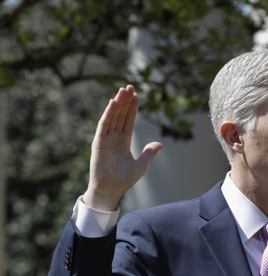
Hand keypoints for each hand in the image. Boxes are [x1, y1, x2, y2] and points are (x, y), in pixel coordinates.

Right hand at [85, 85, 162, 210]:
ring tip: (123, 90)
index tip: (137, 95)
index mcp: (123, 141)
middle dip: (125, 101)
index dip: (133, 108)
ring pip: (113, 116)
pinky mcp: (99, 142)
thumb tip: (160, 143)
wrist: (110, 189)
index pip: (129, 120)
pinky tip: (113, 103)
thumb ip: (149, 153)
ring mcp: (106, 139)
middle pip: (121, 115)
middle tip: (130, 86)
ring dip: (118, 103)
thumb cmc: (123, 180)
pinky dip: (108, 114)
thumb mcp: (141, 165)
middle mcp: (114, 137)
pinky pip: (104, 125)